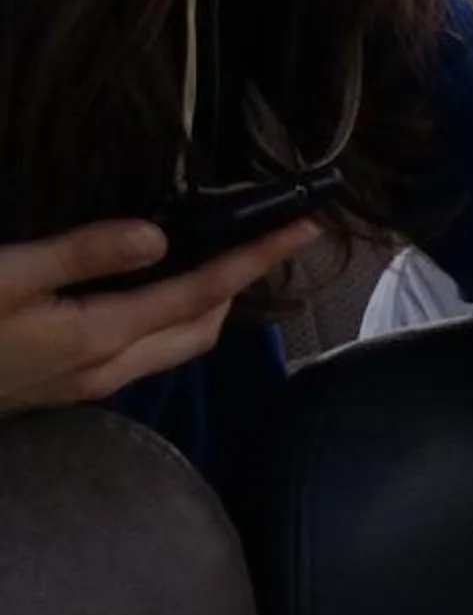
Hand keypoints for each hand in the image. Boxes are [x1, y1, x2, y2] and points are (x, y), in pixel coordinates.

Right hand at [0, 216, 322, 417]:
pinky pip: (139, 351)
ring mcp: (84, 383)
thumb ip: (81, 255)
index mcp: (97, 338)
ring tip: (221, 258)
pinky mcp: (62, 385)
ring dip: (205, 304)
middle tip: (265, 239)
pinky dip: (165, 318)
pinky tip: (152, 290)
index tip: (301, 229)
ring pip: (172, 345)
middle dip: (240, 284)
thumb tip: (158, 236)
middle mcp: (104, 369)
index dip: (255, 259)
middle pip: (201, 327)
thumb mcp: (2, 276)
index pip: (202, 294)